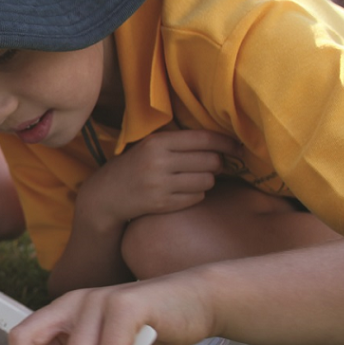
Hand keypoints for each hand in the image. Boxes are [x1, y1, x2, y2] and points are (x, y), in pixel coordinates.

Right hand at [78, 129, 238, 225]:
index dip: (225, 142)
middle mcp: (159, 162)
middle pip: (209, 161)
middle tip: (215, 164)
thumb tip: (219, 143)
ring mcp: (160, 185)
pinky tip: (184, 191)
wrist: (106, 195)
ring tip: (195, 178)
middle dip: (218, 163)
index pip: (202, 139)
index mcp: (157, 142)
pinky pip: (196, 197)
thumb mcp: (148, 146)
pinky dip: (196, 194)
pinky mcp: (162, 205)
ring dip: (207, 180)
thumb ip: (177, 142)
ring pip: (206, 181)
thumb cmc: (132, 166)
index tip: (238, 146)